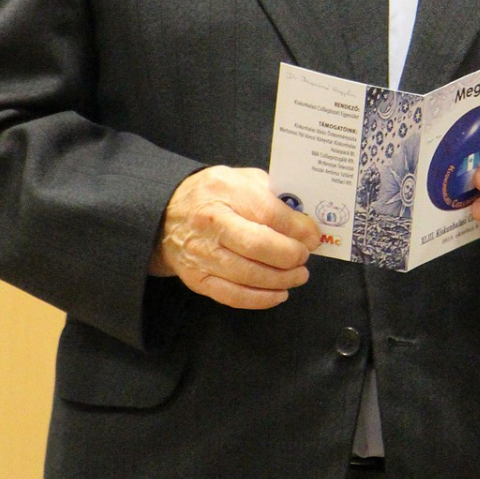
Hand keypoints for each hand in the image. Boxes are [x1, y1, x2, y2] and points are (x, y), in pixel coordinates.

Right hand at [149, 166, 320, 308]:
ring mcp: (202, 254)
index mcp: (225, 190)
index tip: (313, 237)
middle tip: (305, 257)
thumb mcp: (242, 179)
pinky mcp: (197, 279)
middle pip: (258, 246)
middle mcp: (211, 223)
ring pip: (249, 275)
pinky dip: (261, 299)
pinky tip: (279, 293)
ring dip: (281, 279)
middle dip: (290, 256)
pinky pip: (233, 296)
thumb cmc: (214, 195)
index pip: (268, 212)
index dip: (298, 228)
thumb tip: (304, 223)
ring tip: (298, 275)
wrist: (166, 214)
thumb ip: (273, 195)